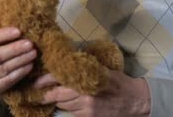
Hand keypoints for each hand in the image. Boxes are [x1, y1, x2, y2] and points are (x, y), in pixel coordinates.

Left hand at [35, 70, 150, 116]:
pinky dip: (69, 107)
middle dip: (47, 93)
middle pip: (58, 95)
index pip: (60, 78)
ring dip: (58, 100)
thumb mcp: (102, 68)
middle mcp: (85, 95)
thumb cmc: (119, 81)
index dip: (46, 80)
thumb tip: (65, 60)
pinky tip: (70, 103)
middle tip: (38, 91)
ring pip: (63, 105)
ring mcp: (87, 108)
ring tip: (54, 95)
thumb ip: (84, 66)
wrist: (135, 100)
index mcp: (88, 79)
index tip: (36, 81)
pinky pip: (72, 113)